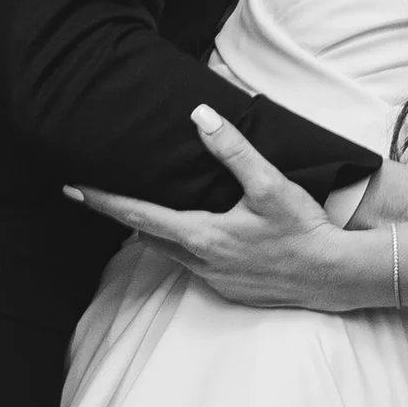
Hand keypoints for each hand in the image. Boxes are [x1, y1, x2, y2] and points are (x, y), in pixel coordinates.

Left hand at [68, 108, 381, 312]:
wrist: (334, 277)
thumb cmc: (304, 230)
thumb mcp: (270, 185)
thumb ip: (233, 150)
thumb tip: (202, 117)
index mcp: (201, 236)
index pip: (137, 216)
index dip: (103, 201)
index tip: (72, 188)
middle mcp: (199, 262)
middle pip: (145, 237)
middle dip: (120, 216)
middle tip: (95, 194)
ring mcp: (213, 280)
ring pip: (168, 252)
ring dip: (151, 232)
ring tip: (137, 209)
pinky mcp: (229, 289)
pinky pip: (192, 265)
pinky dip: (181, 246)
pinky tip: (190, 233)